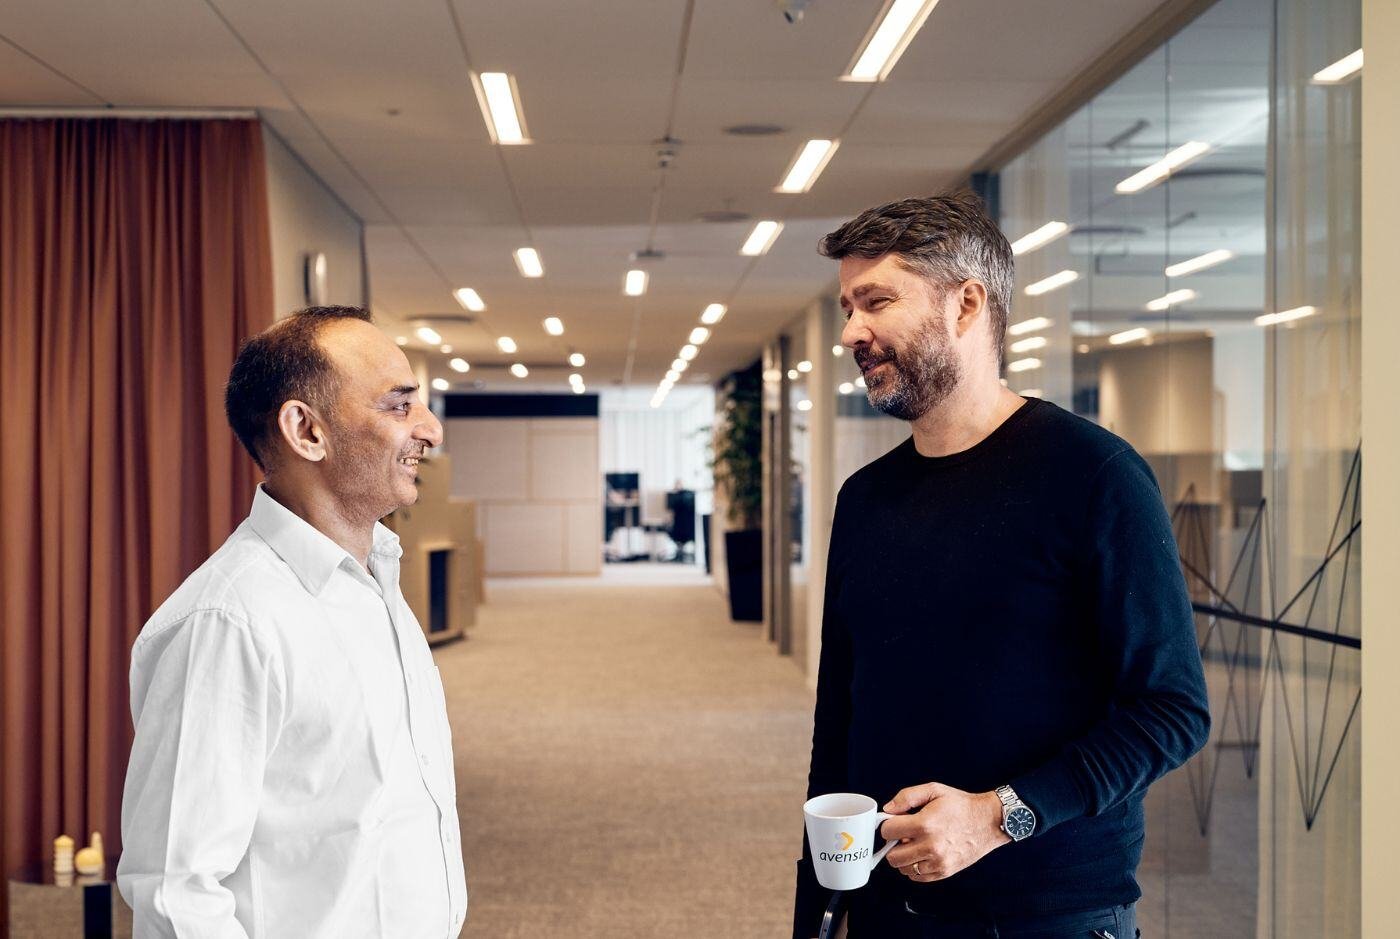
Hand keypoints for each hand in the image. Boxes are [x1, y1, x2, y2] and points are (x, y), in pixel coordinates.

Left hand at [880, 782, 1010, 882]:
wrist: (989, 821)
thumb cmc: (962, 805)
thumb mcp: (933, 790)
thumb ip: (907, 797)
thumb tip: (888, 809)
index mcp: (925, 824)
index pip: (887, 832)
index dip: (887, 825)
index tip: (894, 823)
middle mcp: (930, 846)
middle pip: (892, 856)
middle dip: (893, 845)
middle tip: (903, 836)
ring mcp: (938, 862)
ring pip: (903, 869)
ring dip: (904, 857)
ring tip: (915, 845)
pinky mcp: (945, 871)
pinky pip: (918, 877)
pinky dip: (915, 868)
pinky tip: (923, 854)